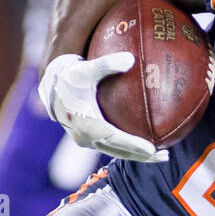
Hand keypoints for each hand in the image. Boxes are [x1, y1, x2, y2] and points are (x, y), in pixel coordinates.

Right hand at [37, 52, 164, 161]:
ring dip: (136, 155)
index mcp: (86, 123)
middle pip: (119, 151)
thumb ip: (107, 63)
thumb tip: (130, 59)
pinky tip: (142, 145)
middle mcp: (86, 137)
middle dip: (142, 156)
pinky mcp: (87, 139)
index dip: (134, 146)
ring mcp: (86, 140)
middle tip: (164, 156)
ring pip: (115, 151)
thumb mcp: (86, 68)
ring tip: (158, 155)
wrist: (50, 87)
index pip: (115, 139)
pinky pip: (111, 147)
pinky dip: (127, 148)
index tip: (152, 149)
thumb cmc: (69, 75)